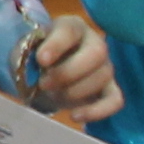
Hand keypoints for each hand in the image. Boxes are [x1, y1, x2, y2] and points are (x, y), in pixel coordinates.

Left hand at [20, 10, 123, 124]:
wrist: (49, 71)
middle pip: (97, 53)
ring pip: (103, 77)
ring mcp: (105, 66)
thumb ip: (28, 51)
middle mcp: (95, 43)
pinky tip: (75, 116)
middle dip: (68, 72)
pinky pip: (115, 100)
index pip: (69, 31)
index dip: (56, 45)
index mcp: (72, 27)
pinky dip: (97, 111)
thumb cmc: (39, 56)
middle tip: (44, 83)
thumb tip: (32, 63)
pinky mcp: (110, 89)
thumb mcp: (29, 48)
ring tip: (53, 94)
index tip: (41, 60)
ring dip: (75, 91)